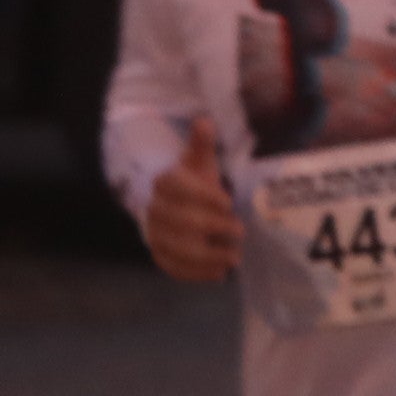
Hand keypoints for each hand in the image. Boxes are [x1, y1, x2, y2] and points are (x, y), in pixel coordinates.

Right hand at [142, 117, 237, 283]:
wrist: (172, 207)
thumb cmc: (194, 183)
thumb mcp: (200, 163)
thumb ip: (202, 146)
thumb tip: (204, 121)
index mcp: (165, 183)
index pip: (178, 188)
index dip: (203, 195)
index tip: (228, 201)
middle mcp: (155, 209)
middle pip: (182, 221)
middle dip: (213, 226)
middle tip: (240, 231)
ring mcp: (154, 234)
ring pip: (177, 248)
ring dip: (208, 255)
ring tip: (234, 257)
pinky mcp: (159, 255)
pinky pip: (173, 268)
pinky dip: (196, 273)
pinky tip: (219, 274)